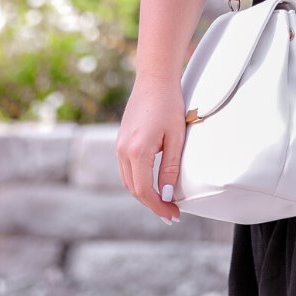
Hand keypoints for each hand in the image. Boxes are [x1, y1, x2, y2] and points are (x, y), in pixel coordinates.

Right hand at [116, 75, 184, 221]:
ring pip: (128, 181)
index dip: (159, 207)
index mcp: (137, 151)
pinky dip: (138, 181)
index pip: (144, 191)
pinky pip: (126, 169)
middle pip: (134, 189)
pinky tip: (152, 184)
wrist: (154, 79)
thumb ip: (171, 168)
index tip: (173, 216)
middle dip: (152, 204)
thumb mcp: (176, 137)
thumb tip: (168, 195)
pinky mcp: (121, 141)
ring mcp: (119, 145)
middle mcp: (123, 150)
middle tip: (171, 214)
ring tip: (164, 203)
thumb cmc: (169, 104)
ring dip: (144, 194)